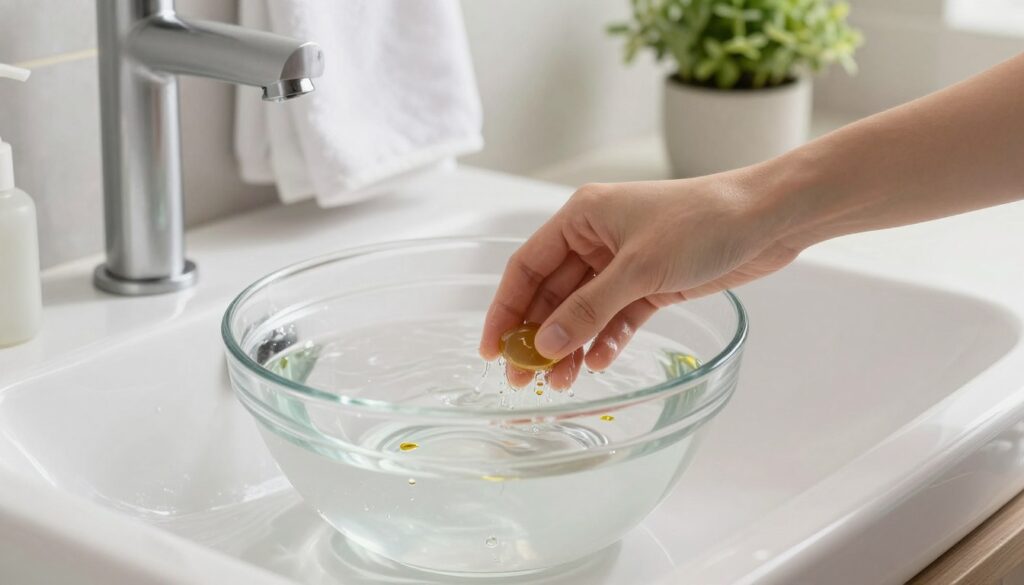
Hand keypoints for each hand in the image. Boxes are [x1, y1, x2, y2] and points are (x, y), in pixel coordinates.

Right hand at [479, 171, 800, 388]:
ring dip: (571, 345)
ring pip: (583, 311)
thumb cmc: (703, 223)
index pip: (527, 267)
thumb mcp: (639, 269)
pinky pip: (616, 318)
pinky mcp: (651, 284)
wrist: (767, 220)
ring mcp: (624, 263)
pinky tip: (598, 364)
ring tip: (560, 383)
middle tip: (523, 379)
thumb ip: (589, 310)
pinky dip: (606, 340)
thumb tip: (545, 344)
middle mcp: (597, 238)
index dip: (505, 308)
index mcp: (583, 217)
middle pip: (552, 294)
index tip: (492, 348)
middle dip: (537, 336)